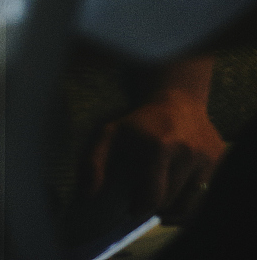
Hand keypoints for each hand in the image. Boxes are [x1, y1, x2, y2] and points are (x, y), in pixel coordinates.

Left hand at [86, 84, 226, 224]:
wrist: (178, 101)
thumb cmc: (139, 122)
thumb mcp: (109, 133)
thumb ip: (93, 162)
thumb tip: (87, 194)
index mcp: (160, 145)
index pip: (153, 194)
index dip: (140, 207)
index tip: (132, 209)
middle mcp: (189, 153)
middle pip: (172, 201)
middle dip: (155, 205)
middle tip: (144, 199)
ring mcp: (209, 158)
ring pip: (192, 204)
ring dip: (174, 208)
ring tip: (160, 198)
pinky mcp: (222, 162)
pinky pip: (206, 197)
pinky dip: (191, 204)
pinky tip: (176, 197)